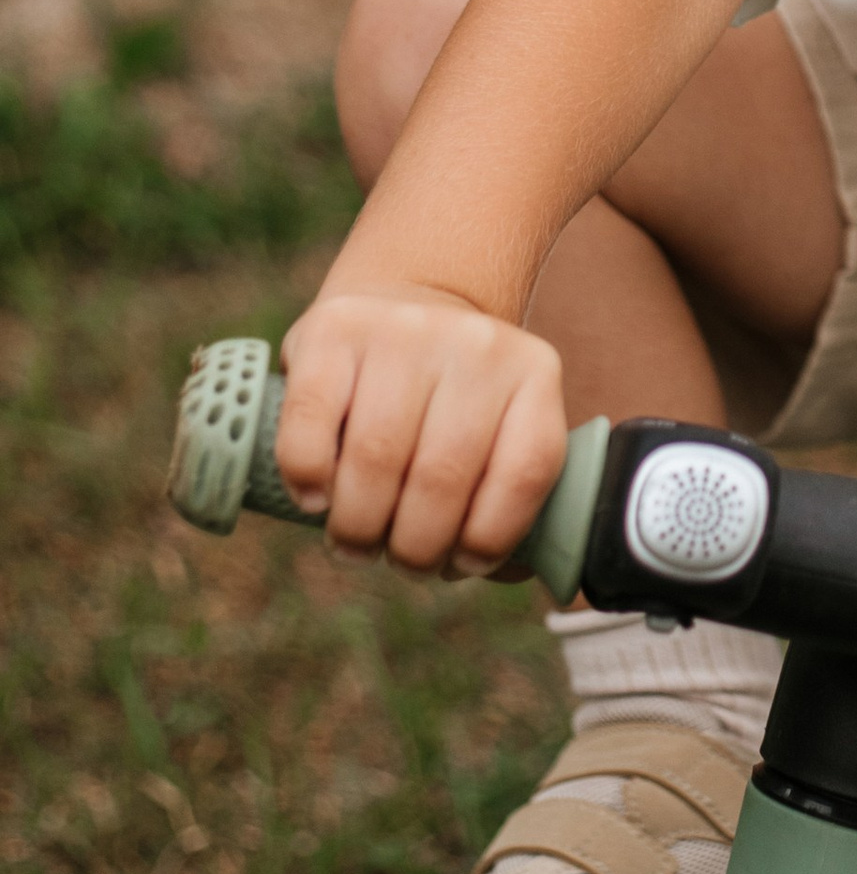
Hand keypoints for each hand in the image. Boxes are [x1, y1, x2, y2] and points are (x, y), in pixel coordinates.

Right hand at [276, 285, 567, 577]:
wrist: (402, 302)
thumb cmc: (449, 398)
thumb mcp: (499, 425)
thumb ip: (505, 492)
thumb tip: (494, 570)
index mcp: (532, 374)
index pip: (524, 473)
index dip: (487, 540)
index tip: (457, 564)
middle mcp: (475, 344)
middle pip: (441, 478)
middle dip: (412, 548)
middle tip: (396, 559)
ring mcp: (404, 329)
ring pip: (375, 458)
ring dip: (358, 527)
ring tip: (354, 542)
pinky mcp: (334, 329)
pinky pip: (311, 426)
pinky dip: (307, 479)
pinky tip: (314, 499)